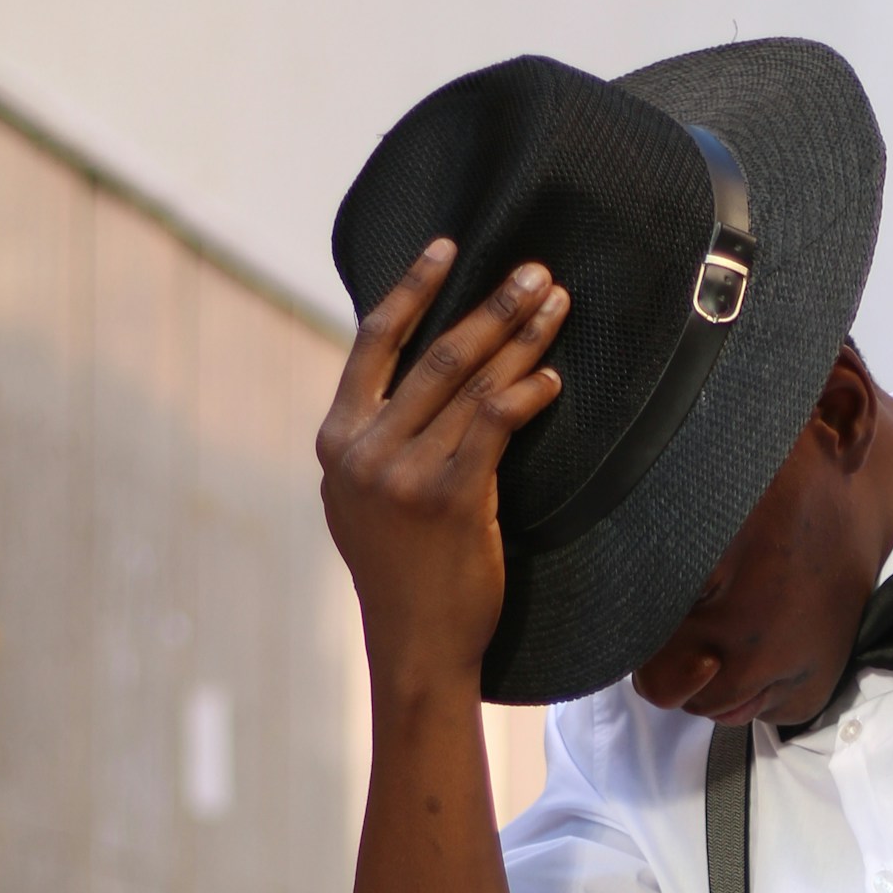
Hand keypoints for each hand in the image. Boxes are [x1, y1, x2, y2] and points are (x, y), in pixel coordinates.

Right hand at [317, 240, 568, 696]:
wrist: (415, 643)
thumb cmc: (402, 572)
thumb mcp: (363, 500)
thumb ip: (377, 440)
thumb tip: (412, 380)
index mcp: (336, 440)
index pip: (373, 343)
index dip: (412, 289)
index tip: (450, 248)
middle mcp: (362, 450)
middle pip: (436, 355)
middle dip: (492, 307)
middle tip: (536, 273)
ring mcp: (403, 473)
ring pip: (470, 385)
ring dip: (521, 340)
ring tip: (556, 308)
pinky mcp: (449, 498)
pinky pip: (494, 425)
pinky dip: (527, 395)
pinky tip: (552, 379)